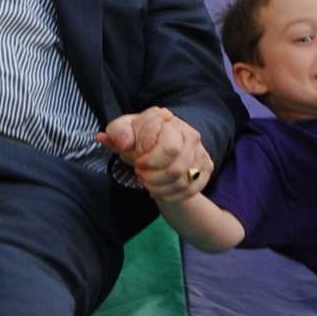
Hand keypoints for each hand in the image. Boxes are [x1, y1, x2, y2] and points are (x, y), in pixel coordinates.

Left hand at [97, 107, 212, 201]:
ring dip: (160, 188)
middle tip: (141, 176)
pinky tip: (160, 192)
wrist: (158, 150)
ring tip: (148, 185)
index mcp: (167, 120)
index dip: (147, 160)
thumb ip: (116, 134)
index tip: (137, 163)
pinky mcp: (206, 166)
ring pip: (182, 179)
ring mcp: (199, 150)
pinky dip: (173, 195)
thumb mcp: (123, 135)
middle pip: (175, 165)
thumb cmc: (138, 141)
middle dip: (154, 176)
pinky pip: (192, 188)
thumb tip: (110, 138)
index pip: (166, 146)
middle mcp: (188, 132)